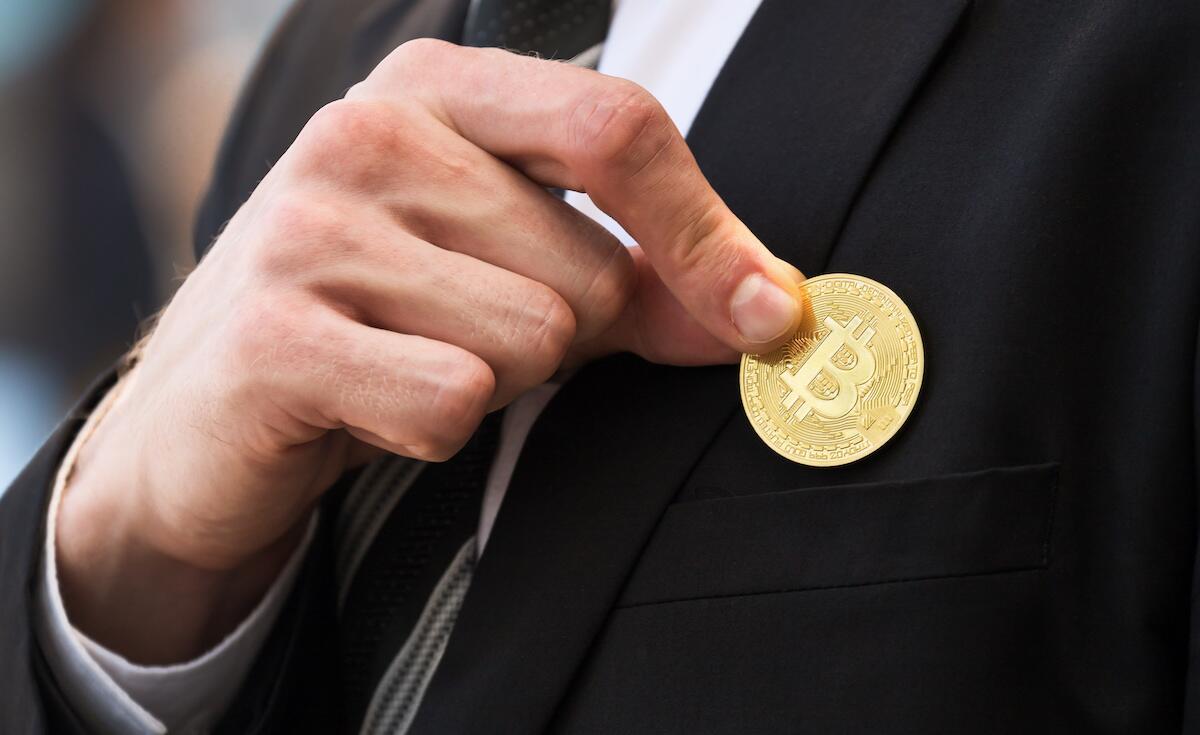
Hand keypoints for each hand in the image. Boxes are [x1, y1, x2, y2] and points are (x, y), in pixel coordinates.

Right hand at [57, 40, 803, 662]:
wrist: (209, 414)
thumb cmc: (378, 323)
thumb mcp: (512, 271)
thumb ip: (639, 277)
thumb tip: (766, 307)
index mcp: (433, 91)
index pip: (617, 128)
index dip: (705, 233)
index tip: (764, 313)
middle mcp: (364, 133)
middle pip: (590, 269)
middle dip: (560, 339)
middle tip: (460, 337)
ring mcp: (308, 229)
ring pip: (534, 340)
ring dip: (494, 384)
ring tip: (406, 364)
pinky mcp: (273, 336)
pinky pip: (454, 400)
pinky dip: (434, 431)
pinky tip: (369, 409)